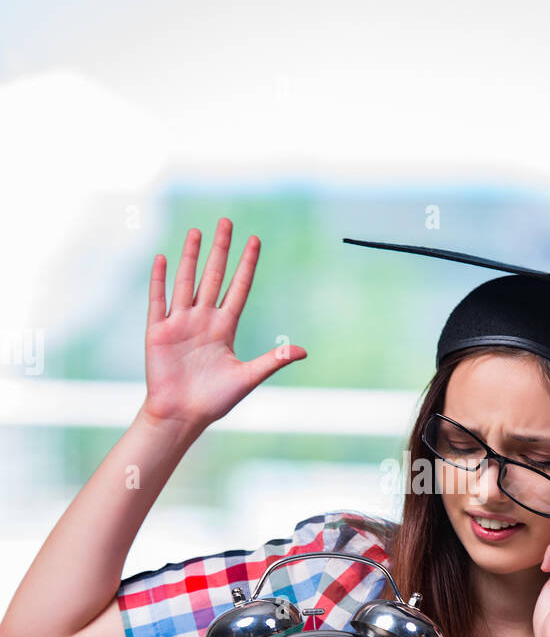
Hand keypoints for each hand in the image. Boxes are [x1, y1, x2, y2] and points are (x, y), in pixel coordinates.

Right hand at [141, 217, 306, 430]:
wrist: (182, 416)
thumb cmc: (214, 401)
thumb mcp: (247, 378)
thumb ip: (273, 360)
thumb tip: (304, 351)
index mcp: (225, 328)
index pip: (238, 288)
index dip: (246, 264)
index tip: (254, 241)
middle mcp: (203, 320)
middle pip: (214, 276)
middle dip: (221, 249)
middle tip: (227, 221)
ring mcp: (180, 323)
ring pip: (187, 281)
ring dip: (191, 256)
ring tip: (196, 231)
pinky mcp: (158, 332)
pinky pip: (158, 300)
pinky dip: (160, 280)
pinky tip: (163, 259)